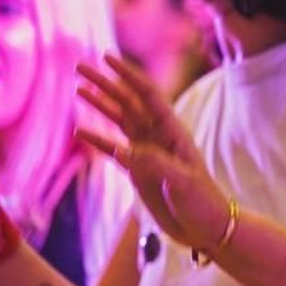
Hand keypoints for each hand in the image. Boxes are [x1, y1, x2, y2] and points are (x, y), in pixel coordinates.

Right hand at [76, 54, 227, 248]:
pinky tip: (80, 130)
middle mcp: (157, 136)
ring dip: (99, 104)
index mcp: (172, 131)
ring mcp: (147, 152)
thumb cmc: (202, 202)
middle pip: (127, 101)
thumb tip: (122, 150)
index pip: (146, 94)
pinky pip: (113, 149)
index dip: (127, 74)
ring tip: (78, 89)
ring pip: (119, 121)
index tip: (106, 58)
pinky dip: (97, 139)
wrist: (207, 228)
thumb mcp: (182, 182)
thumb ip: (154, 164)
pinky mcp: (138, 170)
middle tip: (79, 66)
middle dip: (104, 82)